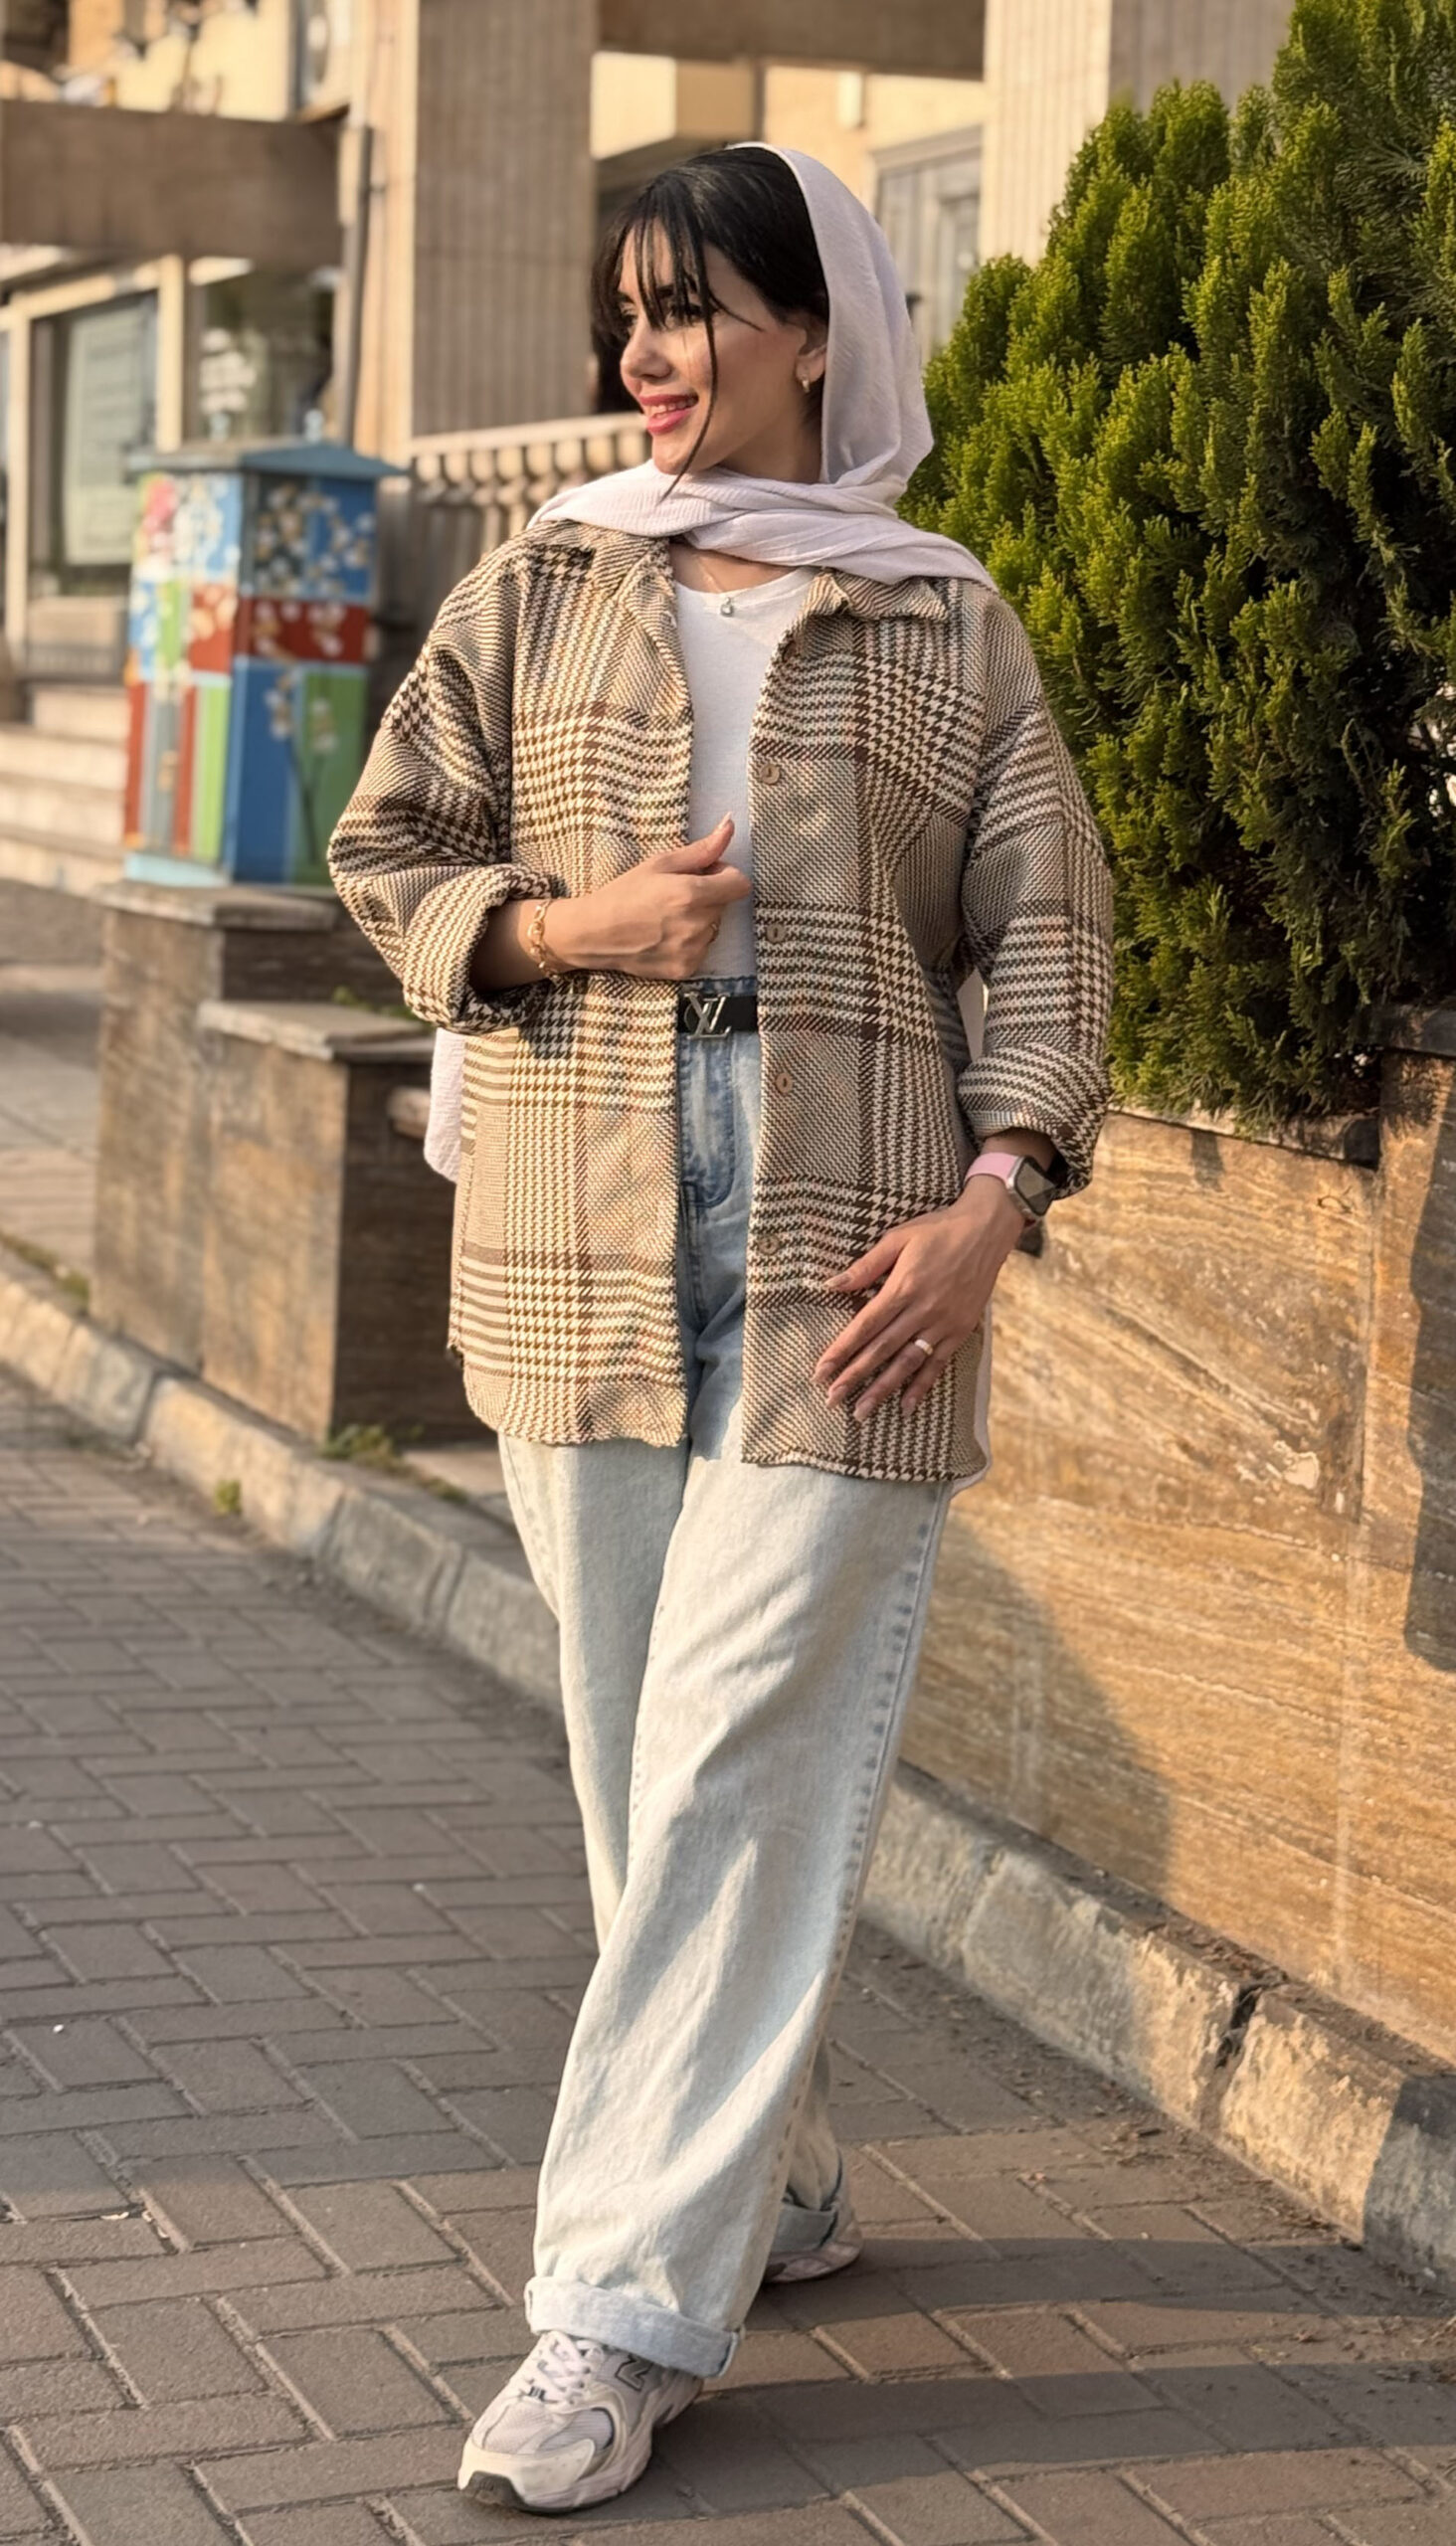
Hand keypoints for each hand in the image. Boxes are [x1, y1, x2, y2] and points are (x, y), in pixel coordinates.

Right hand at [548, 817, 749, 979]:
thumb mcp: (659, 863)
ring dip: (699, 920)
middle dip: (708, 896)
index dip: (725, 875)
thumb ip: (701, 850)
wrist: (595, 933)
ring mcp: (693, 950)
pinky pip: (702, 949)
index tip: (706, 874)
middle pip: (725, 905)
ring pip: (714, 927)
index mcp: (692, 894)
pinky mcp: (687, 968)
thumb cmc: (624, 892)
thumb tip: (730, 825)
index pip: (740, 884)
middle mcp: (697, 925)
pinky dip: (689, 942)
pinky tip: (664, 936)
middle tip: (675, 895)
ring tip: (667, 918)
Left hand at [814, 1178, 1028, 1421]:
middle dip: (854, 1377)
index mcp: (902, 1287)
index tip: (820, 1372)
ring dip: (883, 1390)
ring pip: (907, 1363)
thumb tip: (831, 1284)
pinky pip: (938, 1364)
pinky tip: (906, 1407)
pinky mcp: (960, 1330)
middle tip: (832, 1400)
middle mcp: (922, 1310)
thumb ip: (865, 1266)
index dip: (840, 1350)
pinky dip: (922, 1387)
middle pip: (881, 1350)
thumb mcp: (897, 1238)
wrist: (987, 1230)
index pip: (864, 1326)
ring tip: (862, 1413)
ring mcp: (943, 1323)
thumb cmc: (937, 1230)